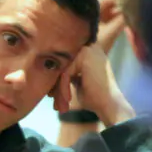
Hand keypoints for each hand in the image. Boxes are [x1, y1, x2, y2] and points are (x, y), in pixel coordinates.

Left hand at [50, 0, 128, 118]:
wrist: (107, 105)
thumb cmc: (92, 97)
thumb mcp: (74, 82)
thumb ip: (64, 73)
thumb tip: (44, 71)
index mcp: (85, 51)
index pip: (61, 63)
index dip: (54, 80)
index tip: (51, 95)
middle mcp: (87, 46)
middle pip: (60, 65)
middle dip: (55, 85)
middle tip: (53, 102)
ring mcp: (87, 50)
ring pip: (61, 70)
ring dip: (58, 89)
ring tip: (59, 105)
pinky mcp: (85, 57)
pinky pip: (65, 73)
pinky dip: (63, 88)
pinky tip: (67, 100)